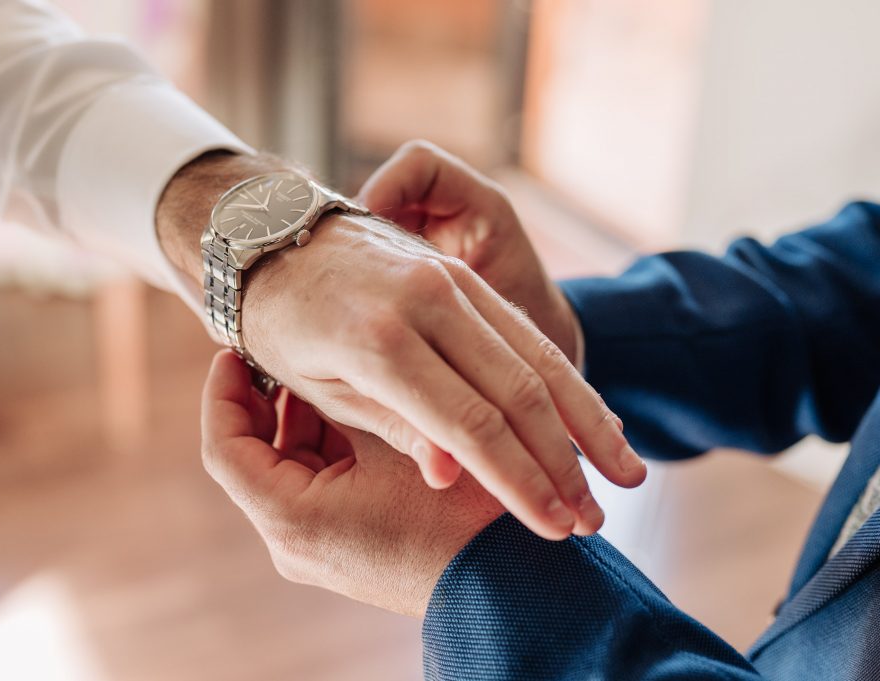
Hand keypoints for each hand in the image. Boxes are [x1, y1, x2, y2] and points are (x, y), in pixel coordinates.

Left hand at [159, 152, 644, 539]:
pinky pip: (525, 328)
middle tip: (595, 520)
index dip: (518, 482)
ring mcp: (450, 279)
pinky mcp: (462, 273)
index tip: (554, 528)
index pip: (470, 424)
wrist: (272, 240)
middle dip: (563, 463)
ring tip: (625, 475)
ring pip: (537, 355)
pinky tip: (594, 416)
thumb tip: (452, 478)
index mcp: (379, 340)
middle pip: (518, 392)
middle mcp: (425, 301)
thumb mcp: (319, 388)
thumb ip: (394, 429)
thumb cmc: (281, 328)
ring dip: (585, 421)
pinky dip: (565, 377)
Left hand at [201, 350, 503, 615]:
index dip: (223, 398)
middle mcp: (300, 540)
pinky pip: (328, 480)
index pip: (226, 451)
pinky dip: (337, 442)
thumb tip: (323, 356)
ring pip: (298, 465)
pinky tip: (360, 400)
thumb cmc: (458, 516)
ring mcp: (327, 546)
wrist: (518, 589)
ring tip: (324, 367)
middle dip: (272, 403)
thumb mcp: (401, 445)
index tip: (230, 355)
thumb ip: (358, 404)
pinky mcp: (355, 544)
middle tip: (278, 353)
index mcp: (294, 517)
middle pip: (261, 456)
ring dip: (309, 418)